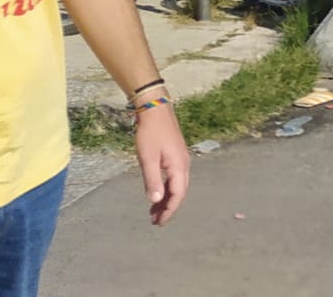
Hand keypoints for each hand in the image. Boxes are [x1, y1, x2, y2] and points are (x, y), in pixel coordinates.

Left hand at [134, 106, 189, 225]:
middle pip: (179, 191)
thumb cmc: (150, 133)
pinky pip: (174, 177)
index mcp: (179, 166)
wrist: (155, 109)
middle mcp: (184, 164)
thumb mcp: (148, 158)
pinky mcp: (175, 155)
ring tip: (154, 211)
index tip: (159, 223)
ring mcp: (181, 159)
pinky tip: (157, 192)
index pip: (177, 194)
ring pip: (177, 185)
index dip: (169, 210)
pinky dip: (166, 188)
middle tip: (155, 221)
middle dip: (168, 207)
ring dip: (166, 199)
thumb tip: (155, 201)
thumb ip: (152, 180)